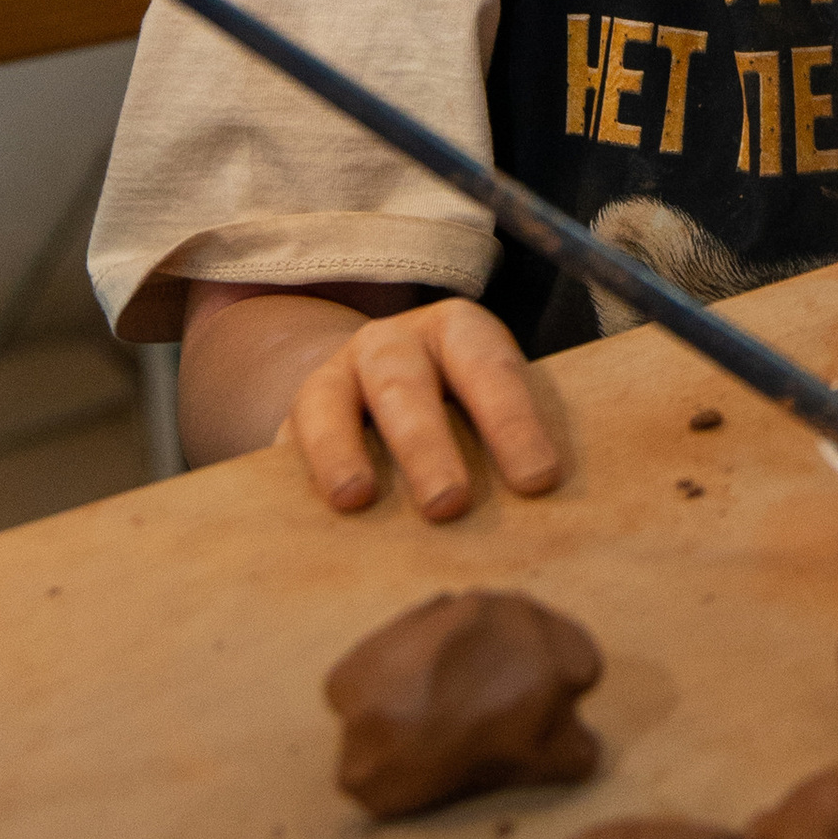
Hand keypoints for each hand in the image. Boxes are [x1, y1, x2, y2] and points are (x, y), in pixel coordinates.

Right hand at [278, 296, 562, 520]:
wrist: (374, 391)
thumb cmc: (457, 413)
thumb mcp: (486, 407)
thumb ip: (509, 444)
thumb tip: (543, 506)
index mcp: (459, 331)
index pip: (491, 369)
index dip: (514, 423)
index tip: (537, 481)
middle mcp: (395, 342)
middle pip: (409, 387)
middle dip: (429, 445)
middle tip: (449, 503)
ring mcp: (340, 371)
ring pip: (337, 404)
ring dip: (349, 453)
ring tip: (359, 499)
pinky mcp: (299, 411)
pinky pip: (294, 436)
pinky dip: (305, 468)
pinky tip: (318, 507)